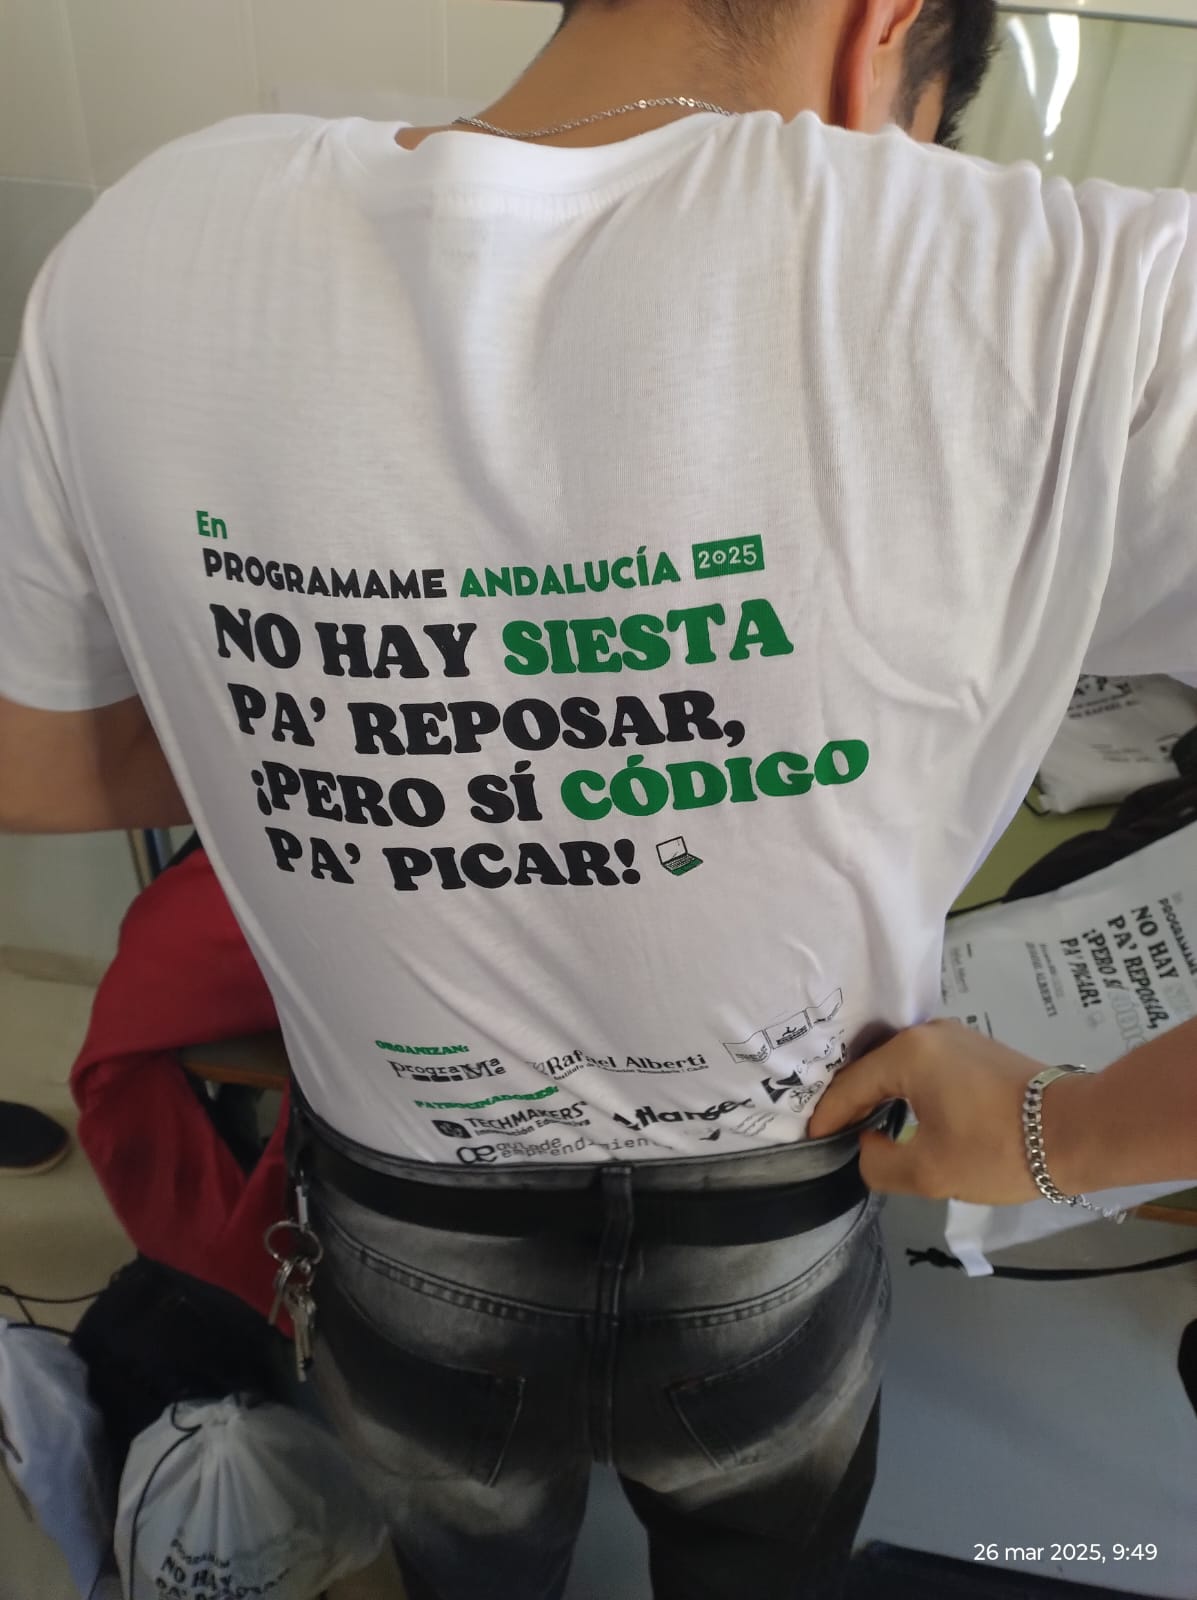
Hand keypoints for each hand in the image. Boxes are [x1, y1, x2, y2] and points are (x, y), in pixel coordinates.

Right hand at [807, 1020, 1073, 1204]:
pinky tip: (905, 1114)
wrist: (1077, 1131)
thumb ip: (880, 1162)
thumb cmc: (997, 1149)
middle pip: (873, 1068)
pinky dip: (907, 1089)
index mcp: (909, 1053)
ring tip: (863, 1126)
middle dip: (850, 1101)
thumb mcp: (930, 1172)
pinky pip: (926, 1067)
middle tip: (830, 1132)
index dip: (828, 1117)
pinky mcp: (977, 1051)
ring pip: (900, 1066)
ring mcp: (956, 1038)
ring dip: (881, 1094)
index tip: (810, 1141)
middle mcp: (928, 1034)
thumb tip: (870, 1145)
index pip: (851, 1086)